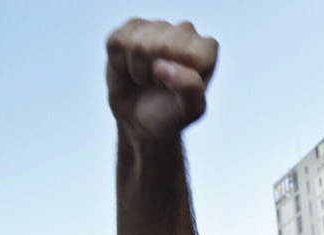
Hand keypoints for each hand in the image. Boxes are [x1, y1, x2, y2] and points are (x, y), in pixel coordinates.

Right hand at [106, 19, 217, 141]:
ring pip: (136, 44)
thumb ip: (189, 88)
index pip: (186, 54)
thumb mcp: (189, 110)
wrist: (141, 118)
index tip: (176, 88)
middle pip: (160, 46)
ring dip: (137, 69)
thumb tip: (163, 66)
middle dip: (154, 73)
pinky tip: (131, 68)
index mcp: (206, 49)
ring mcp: (158, 26)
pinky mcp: (132, 27)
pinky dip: (119, 63)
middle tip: (159, 84)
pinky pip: (117, 42)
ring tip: (146, 77)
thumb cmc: (170, 114)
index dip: (174, 77)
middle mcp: (185, 31)